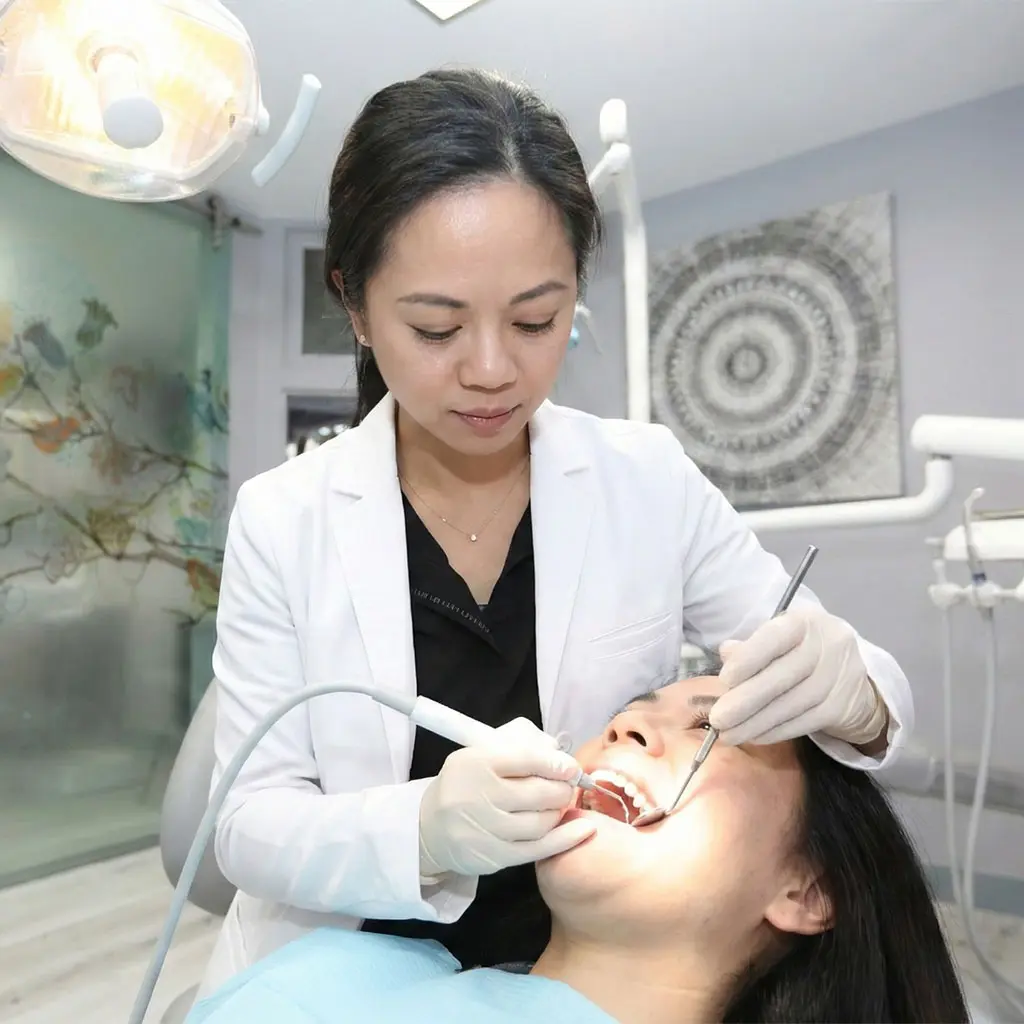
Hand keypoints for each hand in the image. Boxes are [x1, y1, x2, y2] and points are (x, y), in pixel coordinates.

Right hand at [418, 718, 595, 877]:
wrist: (430, 827)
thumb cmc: (465, 784)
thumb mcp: (480, 754)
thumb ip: (518, 746)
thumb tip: (559, 752)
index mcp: (476, 762)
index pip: (526, 759)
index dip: (556, 763)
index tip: (570, 767)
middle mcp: (478, 796)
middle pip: (537, 793)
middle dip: (562, 788)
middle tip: (568, 786)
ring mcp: (485, 829)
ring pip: (540, 822)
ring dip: (559, 811)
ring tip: (559, 804)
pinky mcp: (493, 856)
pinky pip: (538, 849)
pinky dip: (566, 839)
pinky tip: (584, 829)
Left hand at [708, 606, 887, 747]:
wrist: (853, 677)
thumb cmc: (801, 652)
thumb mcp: (778, 639)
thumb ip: (751, 646)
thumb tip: (726, 654)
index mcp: (804, 621)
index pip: (774, 637)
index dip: (748, 658)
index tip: (724, 680)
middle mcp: (827, 645)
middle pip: (781, 677)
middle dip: (745, 702)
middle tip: (717, 719)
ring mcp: (838, 677)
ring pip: (791, 705)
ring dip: (755, 723)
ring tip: (729, 734)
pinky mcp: (841, 707)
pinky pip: (803, 723)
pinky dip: (775, 732)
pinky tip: (754, 736)